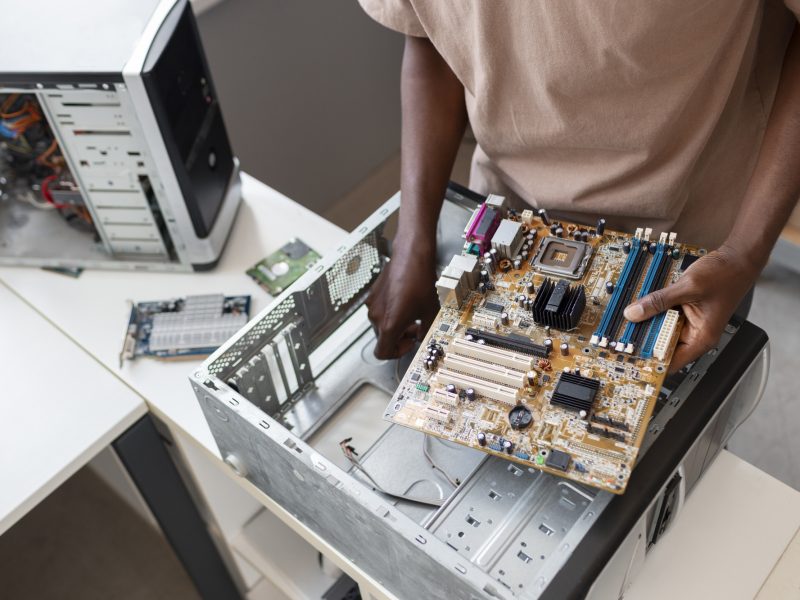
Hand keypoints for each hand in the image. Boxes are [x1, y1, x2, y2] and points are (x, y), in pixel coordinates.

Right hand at [366, 233, 439, 358]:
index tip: (408, 344)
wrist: (411, 256)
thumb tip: (422, 337)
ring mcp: (373, 304)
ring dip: (395, 324)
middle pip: (383, 338)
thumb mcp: (430, 311)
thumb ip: (425, 330)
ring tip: (412, 313)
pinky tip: (405, 301)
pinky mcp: (373, 294)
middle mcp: (377, 316)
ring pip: (381, 324)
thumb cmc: (420, 281)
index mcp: (389, 325)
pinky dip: (390, 312)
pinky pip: (380, 311)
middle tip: (415, 328)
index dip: (396, 353)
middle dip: (399, 337)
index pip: (382, 353)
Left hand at [622, 244, 759, 372]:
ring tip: (627, 321)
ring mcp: (690, 323)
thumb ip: (659, 301)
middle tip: (621, 336)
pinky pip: (665, 316)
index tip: (630, 358)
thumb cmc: (725, 275)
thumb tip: (634, 313)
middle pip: (663, 346)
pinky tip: (640, 307)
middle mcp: (695, 334)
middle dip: (643, 341)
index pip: (671, 362)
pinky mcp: (685, 311)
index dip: (650, 362)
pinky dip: (653, 312)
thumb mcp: (688, 287)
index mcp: (701, 337)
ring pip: (662, 330)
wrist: (737, 258)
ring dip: (647, 325)